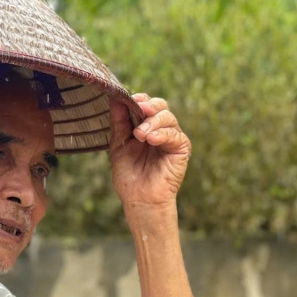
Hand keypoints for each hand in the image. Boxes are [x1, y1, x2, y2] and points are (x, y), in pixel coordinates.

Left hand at [109, 93, 191, 207]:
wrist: (139, 198)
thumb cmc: (129, 174)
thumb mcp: (119, 144)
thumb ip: (119, 121)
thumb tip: (115, 97)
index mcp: (146, 126)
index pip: (146, 104)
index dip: (139, 99)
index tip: (129, 100)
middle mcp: (160, 129)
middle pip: (160, 106)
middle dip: (148, 105)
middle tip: (139, 110)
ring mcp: (172, 138)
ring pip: (168, 117)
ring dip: (153, 122)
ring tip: (140, 134)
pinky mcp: (182, 148)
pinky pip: (175, 134)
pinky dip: (163, 133)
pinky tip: (151, 139)